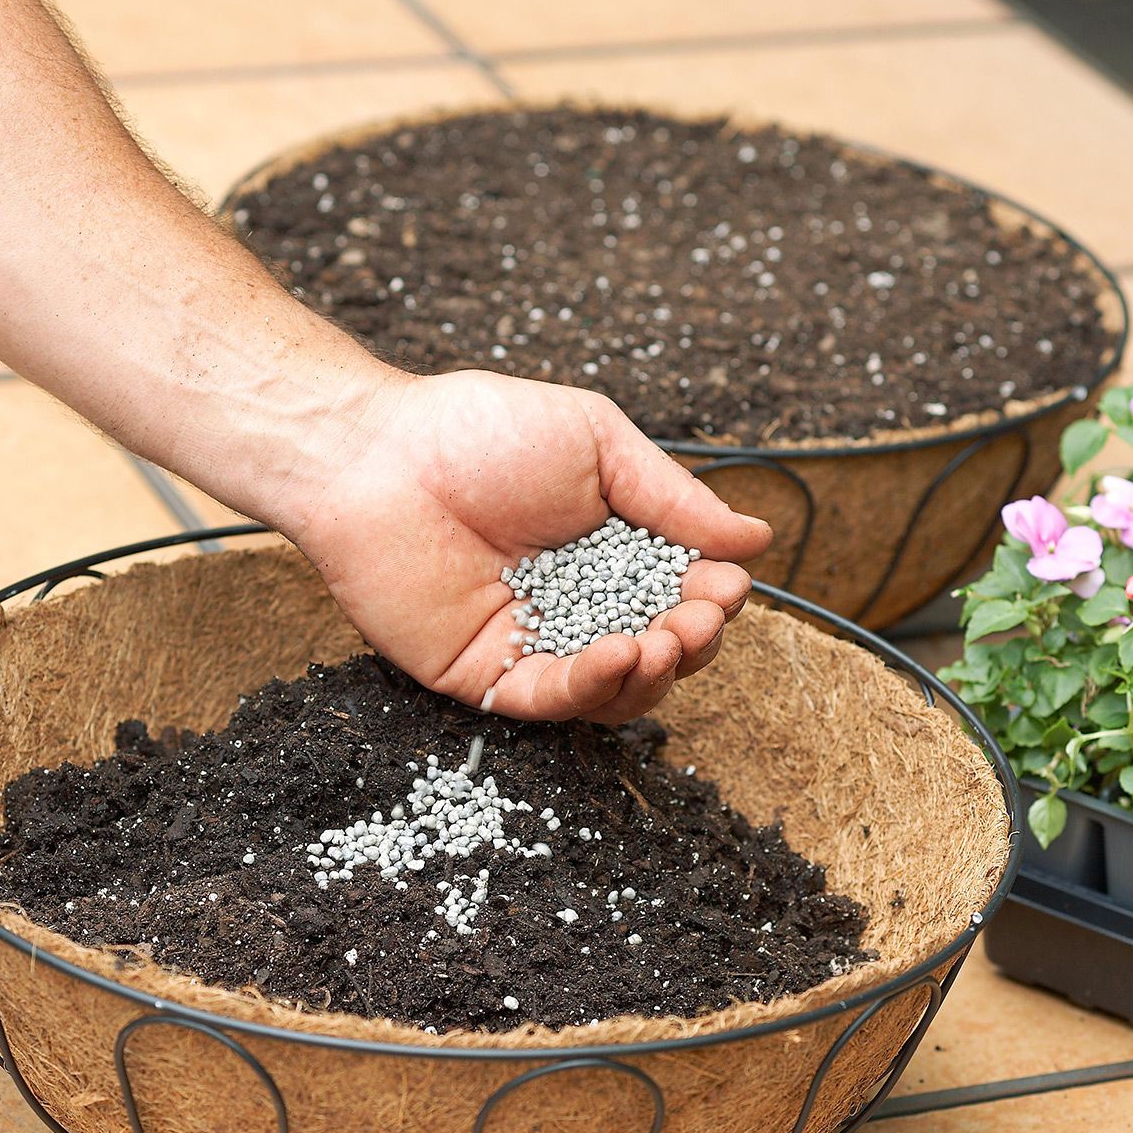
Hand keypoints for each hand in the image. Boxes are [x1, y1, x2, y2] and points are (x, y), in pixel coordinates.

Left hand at [283, 366, 771, 722]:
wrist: (377, 455)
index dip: (711, 598)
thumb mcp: (598, 444)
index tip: (726, 585)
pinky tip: (621, 654)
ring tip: (665, 639)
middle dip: (692, 640)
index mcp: (608, 550)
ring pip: (615, 689)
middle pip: (659, 649)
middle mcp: (576, 604)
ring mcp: (532, 644)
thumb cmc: (480, 432)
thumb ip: (673, 499)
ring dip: (655, 672)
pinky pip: (553, 700)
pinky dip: (594, 686)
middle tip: (699, 617)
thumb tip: (755, 538)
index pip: (679, 593)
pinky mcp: (486, 676)